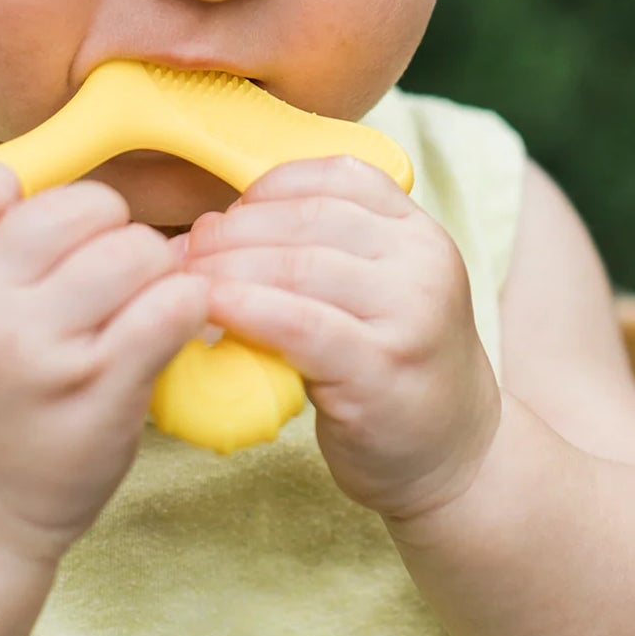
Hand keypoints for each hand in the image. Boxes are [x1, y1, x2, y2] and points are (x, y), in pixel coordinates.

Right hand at [0, 159, 209, 576]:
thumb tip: (24, 179)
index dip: (18, 198)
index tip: (35, 241)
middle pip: (83, 205)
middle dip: (107, 232)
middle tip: (104, 279)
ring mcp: (45, 351)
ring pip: (137, 249)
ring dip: (153, 271)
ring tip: (136, 307)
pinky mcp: (103, 391)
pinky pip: (173, 305)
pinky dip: (185, 306)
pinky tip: (170, 327)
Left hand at [183, 156, 501, 520]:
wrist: (453, 458)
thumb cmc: (388, 368)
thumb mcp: (373, 290)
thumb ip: (321, 249)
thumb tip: (210, 226)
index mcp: (417, 228)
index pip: (333, 177)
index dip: (264, 191)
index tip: (218, 218)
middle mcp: (423, 260)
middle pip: (306, 219)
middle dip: (230, 232)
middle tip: (181, 254)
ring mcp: (411, 312)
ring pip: (297, 266)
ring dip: (225, 270)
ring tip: (182, 285)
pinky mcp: (383, 367)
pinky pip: (300, 324)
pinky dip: (245, 309)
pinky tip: (209, 312)